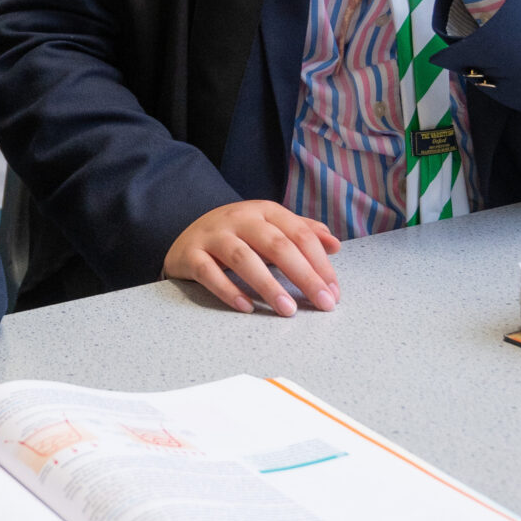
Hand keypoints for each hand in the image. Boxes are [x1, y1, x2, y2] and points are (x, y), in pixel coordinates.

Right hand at [163, 201, 340, 317]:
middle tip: (323, 303)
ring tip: (288, 310)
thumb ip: (301, 233)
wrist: (185, 236)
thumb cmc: (237, 236)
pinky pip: (209, 273)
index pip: (299, 234)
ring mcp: (213, 235)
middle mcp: (239, 218)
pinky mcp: (191, 254)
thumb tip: (335, 244)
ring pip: (243, 258)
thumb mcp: (269, 227)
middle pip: (276, 245)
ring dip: (269, 286)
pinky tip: (247, 308)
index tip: (334, 291)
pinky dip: (229, 291)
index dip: (320, 262)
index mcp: (264, 210)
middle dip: (304, 276)